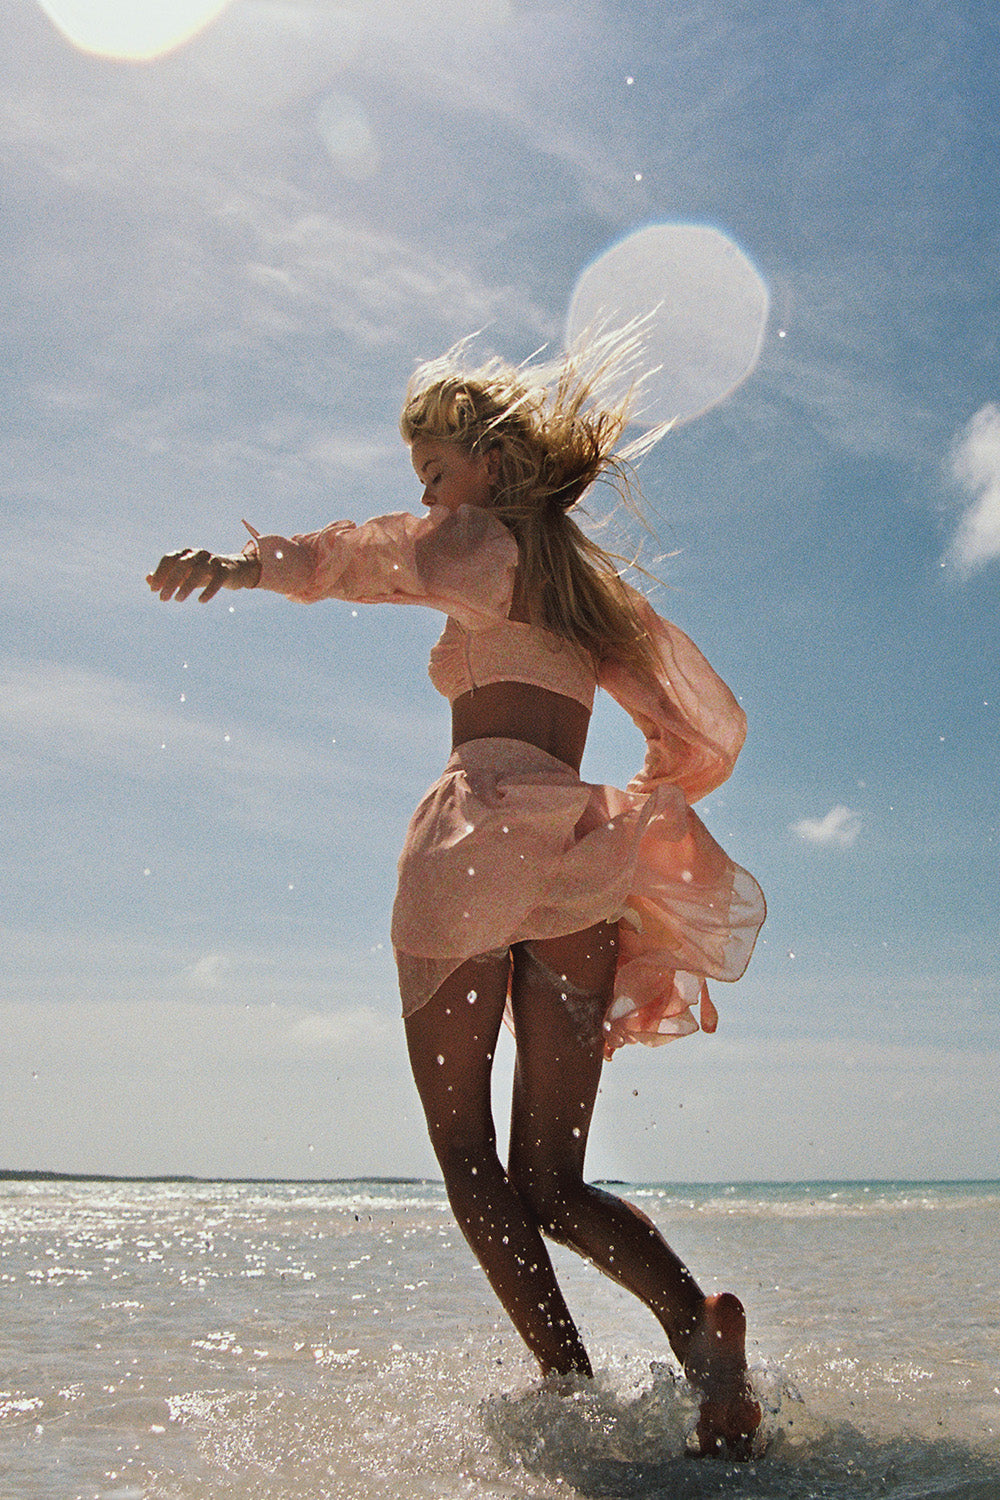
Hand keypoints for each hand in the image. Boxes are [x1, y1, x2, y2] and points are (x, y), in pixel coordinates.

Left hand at [146, 548, 260, 601]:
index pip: (169, 559)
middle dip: (170, 581)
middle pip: (181, 564)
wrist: (235, 570)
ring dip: (186, 586)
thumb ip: (167, 577)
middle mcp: (198, 554)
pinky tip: (201, 600)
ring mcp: (213, 561)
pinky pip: (217, 579)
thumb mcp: (185, 575)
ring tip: (178, 600)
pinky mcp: (226, 570)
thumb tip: (148, 579)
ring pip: (198, 571)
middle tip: (163, 599)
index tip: (154, 589)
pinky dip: (209, 590)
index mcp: (186, 554)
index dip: (160, 573)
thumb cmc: (205, 573)